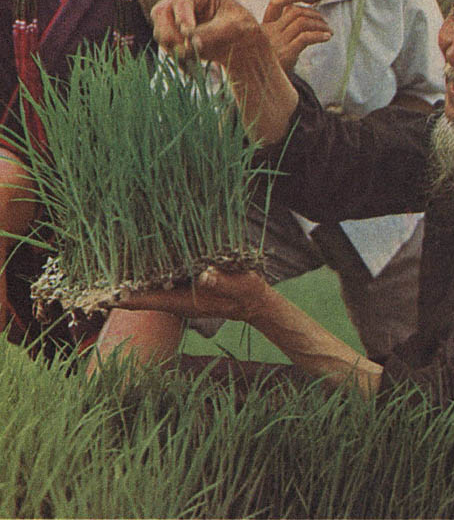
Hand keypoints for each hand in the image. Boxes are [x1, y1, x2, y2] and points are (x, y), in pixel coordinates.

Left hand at [114, 268, 268, 322]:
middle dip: (120, 284)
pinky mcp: (186, 282)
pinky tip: (141, 253)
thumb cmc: (247, 294)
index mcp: (182, 301)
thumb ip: (222, 282)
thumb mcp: (239, 286)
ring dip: (132, 274)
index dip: (122, 298)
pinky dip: (149, 268)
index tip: (101, 293)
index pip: (145, 301)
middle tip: (97, 267)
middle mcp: (175, 297)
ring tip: (111, 256)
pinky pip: (161, 276)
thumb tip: (206, 275)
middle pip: (140, 292)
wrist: (254, 300)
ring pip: (149, 284)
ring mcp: (179, 290)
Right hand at [150, 0, 262, 65]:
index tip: (188, 34)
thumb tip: (191, 42)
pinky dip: (177, 60)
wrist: (240, 44)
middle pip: (160, 13)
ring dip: (174, 49)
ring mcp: (173, 16)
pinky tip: (192, 68)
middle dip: (171, 35)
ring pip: (160, 32)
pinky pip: (165, 48)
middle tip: (186, 51)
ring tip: (194, 60)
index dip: (182, 17)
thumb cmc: (242, 28)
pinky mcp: (172, 34)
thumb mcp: (235, 28)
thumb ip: (213, 33)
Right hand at [262, 0, 331, 71]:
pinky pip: (306, 37)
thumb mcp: (272, 48)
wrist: (265, 90)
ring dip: (319, 24)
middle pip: (295, 12)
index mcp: (264, 28)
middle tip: (324, 22)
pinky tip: (327, 37)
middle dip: (314, 14)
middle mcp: (269, 32)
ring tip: (328, 31)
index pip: (275, 4)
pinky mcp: (286, 53)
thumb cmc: (272, 68)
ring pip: (302, 22)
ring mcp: (277, 42)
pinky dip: (319, 34)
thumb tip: (296, 13)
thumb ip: (280, 32)